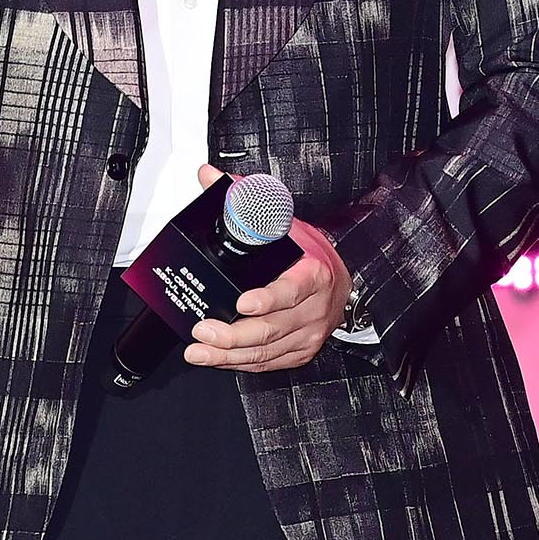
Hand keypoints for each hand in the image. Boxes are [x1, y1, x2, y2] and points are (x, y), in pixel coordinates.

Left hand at [184, 164, 352, 371]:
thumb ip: (245, 198)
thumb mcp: (284, 221)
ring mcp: (307, 335)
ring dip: (229, 354)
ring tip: (199, 350)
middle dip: (233, 334)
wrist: (339, 283)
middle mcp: (314, 310)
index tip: (243, 303)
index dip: (268, 299)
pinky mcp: (299, 353)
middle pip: (272, 328)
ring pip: (266, 351)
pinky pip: (267, 362)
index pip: (291, 290)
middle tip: (204, 330)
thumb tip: (208, 176)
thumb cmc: (310, 253)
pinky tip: (216, 359)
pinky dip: (239, 363)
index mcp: (314, 275)